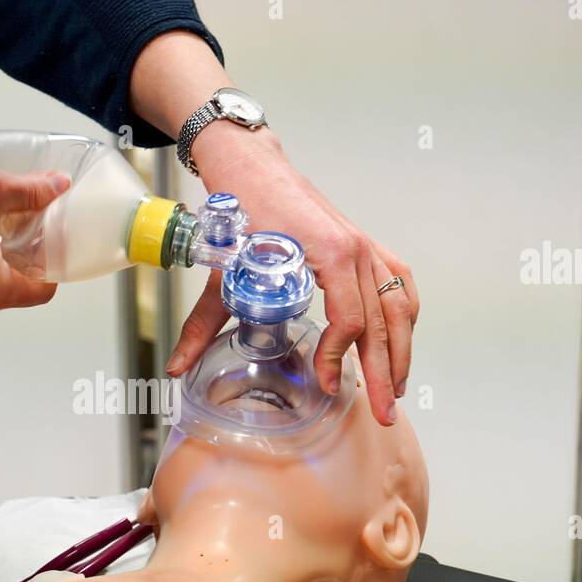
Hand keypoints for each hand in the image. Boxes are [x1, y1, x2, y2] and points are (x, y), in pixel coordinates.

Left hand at [168, 128, 418, 425]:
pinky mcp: (366, 245)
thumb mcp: (223, 270)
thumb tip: (177, 367)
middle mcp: (356, 248)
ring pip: (400, 306)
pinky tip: (399, 346)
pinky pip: (400, 285)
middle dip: (383, 373)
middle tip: (382, 414)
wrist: (252, 167)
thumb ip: (203, 323)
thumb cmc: (242, 209)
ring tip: (394, 391)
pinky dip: (404, 318)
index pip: (348, 319)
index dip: (339, 358)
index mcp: (327, 251)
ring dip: (401, 351)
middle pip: (381, 321)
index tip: (326, 385)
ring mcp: (366, 245)